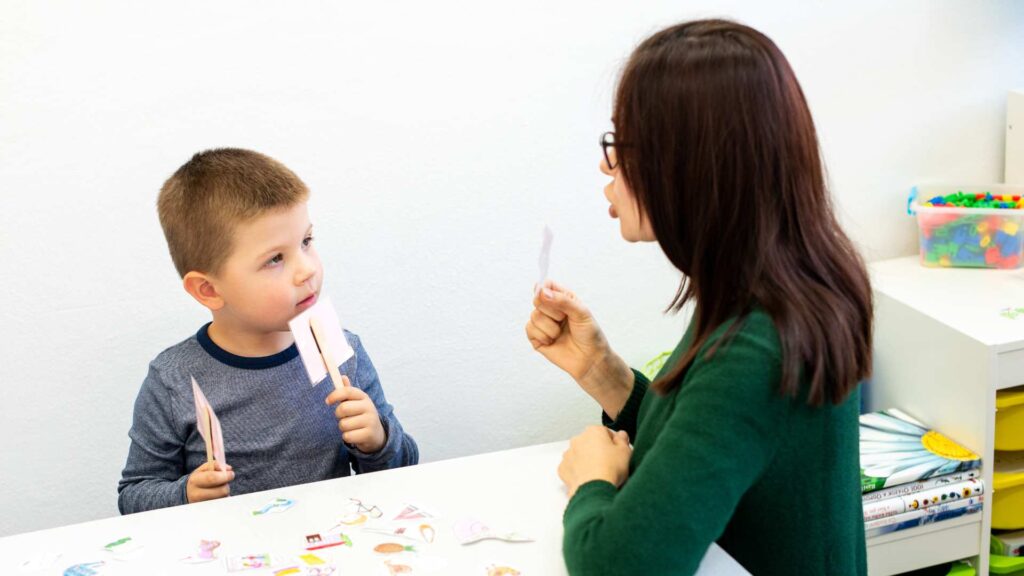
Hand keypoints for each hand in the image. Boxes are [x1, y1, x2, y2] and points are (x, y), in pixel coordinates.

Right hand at [186, 460, 233, 502]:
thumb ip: (216, 465)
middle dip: (226, 484)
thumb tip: (228, 469)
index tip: (231, 473)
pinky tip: (216, 495)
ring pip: (224, 497)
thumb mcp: (203, 469)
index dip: (224, 476)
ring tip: (217, 488)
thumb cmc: (200, 479)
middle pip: (222, 491)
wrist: (189, 494)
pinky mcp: (208, 510)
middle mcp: (197, 494)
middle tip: (225, 480)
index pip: (212, 478)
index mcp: (195, 481)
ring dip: (224, 491)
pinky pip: (222, 503)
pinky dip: (222, 498)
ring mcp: (202, 504)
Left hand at [325, 375, 386, 452]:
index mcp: (364, 397)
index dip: (335, 395)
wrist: (376, 433)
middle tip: (343, 416)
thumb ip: (348, 391)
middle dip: (338, 414)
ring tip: (351, 426)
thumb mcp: (357, 402)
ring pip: (343, 424)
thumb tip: (343, 376)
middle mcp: (369, 407)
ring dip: (343, 427)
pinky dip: (347, 437)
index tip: (327, 401)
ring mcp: (370, 421)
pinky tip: (354, 435)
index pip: (347, 391)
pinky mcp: (368, 434)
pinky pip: (347, 436)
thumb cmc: (361, 415)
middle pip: (343, 408)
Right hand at [525, 280, 633, 416]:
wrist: (590, 360)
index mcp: (563, 299)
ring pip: (534, 316)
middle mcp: (551, 309)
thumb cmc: (590, 335)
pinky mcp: (536, 338)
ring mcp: (543, 323)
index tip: (550, 297)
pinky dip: (543, 336)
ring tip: (560, 334)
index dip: (544, 289)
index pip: (546, 285)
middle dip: (551, 311)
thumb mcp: (581, 313)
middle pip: (537, 299)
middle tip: (563, 320)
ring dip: (550, 327)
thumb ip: (562, 300)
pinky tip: (553, 341)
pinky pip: (530, 330)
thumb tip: (542, 292)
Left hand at [558, 426, 631, 497]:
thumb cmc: (610, 469)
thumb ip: (622, 440)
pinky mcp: (563, 468)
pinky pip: (572, 467)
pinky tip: (588, 479)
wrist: (594, 489)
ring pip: (579, 454)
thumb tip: (621, 435)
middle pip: (590, 443)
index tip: (618, 452)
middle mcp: (578, 439)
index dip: (613, 443)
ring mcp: (568, 454)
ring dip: (586, 460)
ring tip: (598, 473)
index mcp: (594, 431)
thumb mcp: (625, 452)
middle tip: (609, 464)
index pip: (605, 432)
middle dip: (598, 450)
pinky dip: (578, 472)